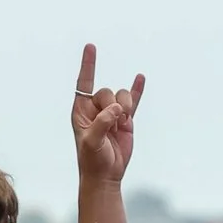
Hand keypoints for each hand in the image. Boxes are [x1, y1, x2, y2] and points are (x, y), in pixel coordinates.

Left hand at [72, 44, 143, 183]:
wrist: (105, 175)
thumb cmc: (92, 159)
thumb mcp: (92, 141)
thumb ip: (102, 122)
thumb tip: (117, 110)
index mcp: (81, 111)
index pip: (84, 83)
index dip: (88, 65)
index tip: (90, 46)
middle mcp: (95, 109)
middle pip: (106, 91)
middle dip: (112, 105)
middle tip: (112, 122)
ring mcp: (111, 114)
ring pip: (121, 96)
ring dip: (125, 108)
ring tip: (122, 124)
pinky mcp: (125, 121)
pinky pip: (133, 101)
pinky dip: (137, 90)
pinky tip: (141, 78)